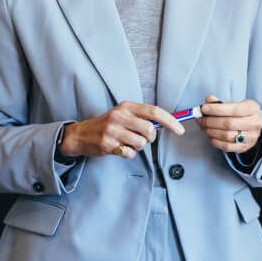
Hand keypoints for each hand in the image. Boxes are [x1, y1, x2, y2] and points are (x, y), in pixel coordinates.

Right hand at [60, 102, 184, 159]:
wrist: (82, 134)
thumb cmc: (108, 124)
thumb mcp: (123, 114)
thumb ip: (142, 117)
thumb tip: (167, 124)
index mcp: (126, 106)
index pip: (154, 111)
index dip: (170, 121)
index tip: (180, 130)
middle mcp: (119, 116)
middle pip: (149, 129)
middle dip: (151, 138)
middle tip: (143, 138)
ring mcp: (112, 130)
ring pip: (141, 143)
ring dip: (138, 147)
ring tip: (127, 142)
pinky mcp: (107, 144)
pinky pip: (129, 153)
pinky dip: (128, 153)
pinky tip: (119, 148)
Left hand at [197, 95, 261, 153]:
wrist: (252, 126)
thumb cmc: (239, 113)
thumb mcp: (233, 103)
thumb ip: (219, 102)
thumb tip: (208, 100)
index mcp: (252, 109)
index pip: (234, 109)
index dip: (217, 109)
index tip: (204, 108)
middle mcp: (254, 123)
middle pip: (229, 123)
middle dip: (211, 121)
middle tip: (200, 119)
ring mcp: (250, 137)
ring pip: (227, 135)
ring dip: (211, 131)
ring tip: (203, 127)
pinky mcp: (244, 147)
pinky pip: (226, 146)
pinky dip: (215, 141)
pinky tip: (209, 135)